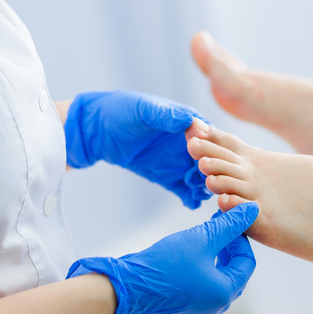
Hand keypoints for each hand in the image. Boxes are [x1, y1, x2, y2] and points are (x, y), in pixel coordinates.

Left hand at [64, 90, 211, 208]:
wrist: (99, 130)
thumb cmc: (121, 111)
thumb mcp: (143, 110)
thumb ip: (165, 115)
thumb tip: (188, 120)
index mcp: (188, 123)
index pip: (210, 137)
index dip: (213, 148)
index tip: (207, 158)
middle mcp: (189, 144)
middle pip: (211, 160)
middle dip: (212, 172)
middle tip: (205, 180)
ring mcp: (180, 162)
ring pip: (201, 177)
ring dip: (203, 186)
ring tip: (200, 193)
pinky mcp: (169, 177)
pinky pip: (185, 190)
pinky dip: (191, 198)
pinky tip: (191, 204)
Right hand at [67, 202, 258, 313]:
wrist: (129, 285)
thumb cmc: (167, 261)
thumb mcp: (202, 238)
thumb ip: (229, 224)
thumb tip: (252, 210)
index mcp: (224, 293)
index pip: (247, 262)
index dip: (241, 238)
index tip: (228, 220)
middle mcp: (216, 305)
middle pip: (234, 271)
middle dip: (229, 246)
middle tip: (219, 224)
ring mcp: (199, 308)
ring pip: (217, 276)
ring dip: (216, 254)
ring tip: (205, 233)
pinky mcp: (184, 305)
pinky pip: (202, 283)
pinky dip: (203, 265)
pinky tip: (190, 250)